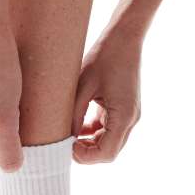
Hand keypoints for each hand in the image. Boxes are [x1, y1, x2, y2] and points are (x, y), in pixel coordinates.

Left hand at [72, 30, 141, 163]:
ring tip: (68, 133)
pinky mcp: (124, 110)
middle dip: (86, 152)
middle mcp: (131, 119)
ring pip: (109, 143)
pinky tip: (77, 124)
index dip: (85, 156)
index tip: (66, 145)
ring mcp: (130, 115)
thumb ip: (74, 114)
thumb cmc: (104, 56)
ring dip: (89, 143)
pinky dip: (94, 133)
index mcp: (123, 115)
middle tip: (64, 142)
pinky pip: (109, 130)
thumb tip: (63, 137)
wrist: (124, 37)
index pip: (107, 153)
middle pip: (109, 152)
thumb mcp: (83, 86)